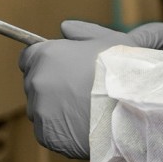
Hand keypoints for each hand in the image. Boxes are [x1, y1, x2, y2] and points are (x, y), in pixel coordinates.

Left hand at [20, 19, 162, 158]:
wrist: (133, 111)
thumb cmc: (125, 72)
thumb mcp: (110, 41)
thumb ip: (84, 31)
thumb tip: (65, 27)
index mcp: (47, 55)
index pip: (29, 57)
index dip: (48, 62)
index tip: (65, 69)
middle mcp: (36, 81)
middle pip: (35, 83)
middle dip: (52, 85)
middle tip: (81, 90)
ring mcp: (38, 109)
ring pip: (41, 108)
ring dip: (56, 108)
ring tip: (86, 110)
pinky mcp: (45, 134)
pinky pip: (48, 130)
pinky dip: (61, 130)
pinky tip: (83, 125)